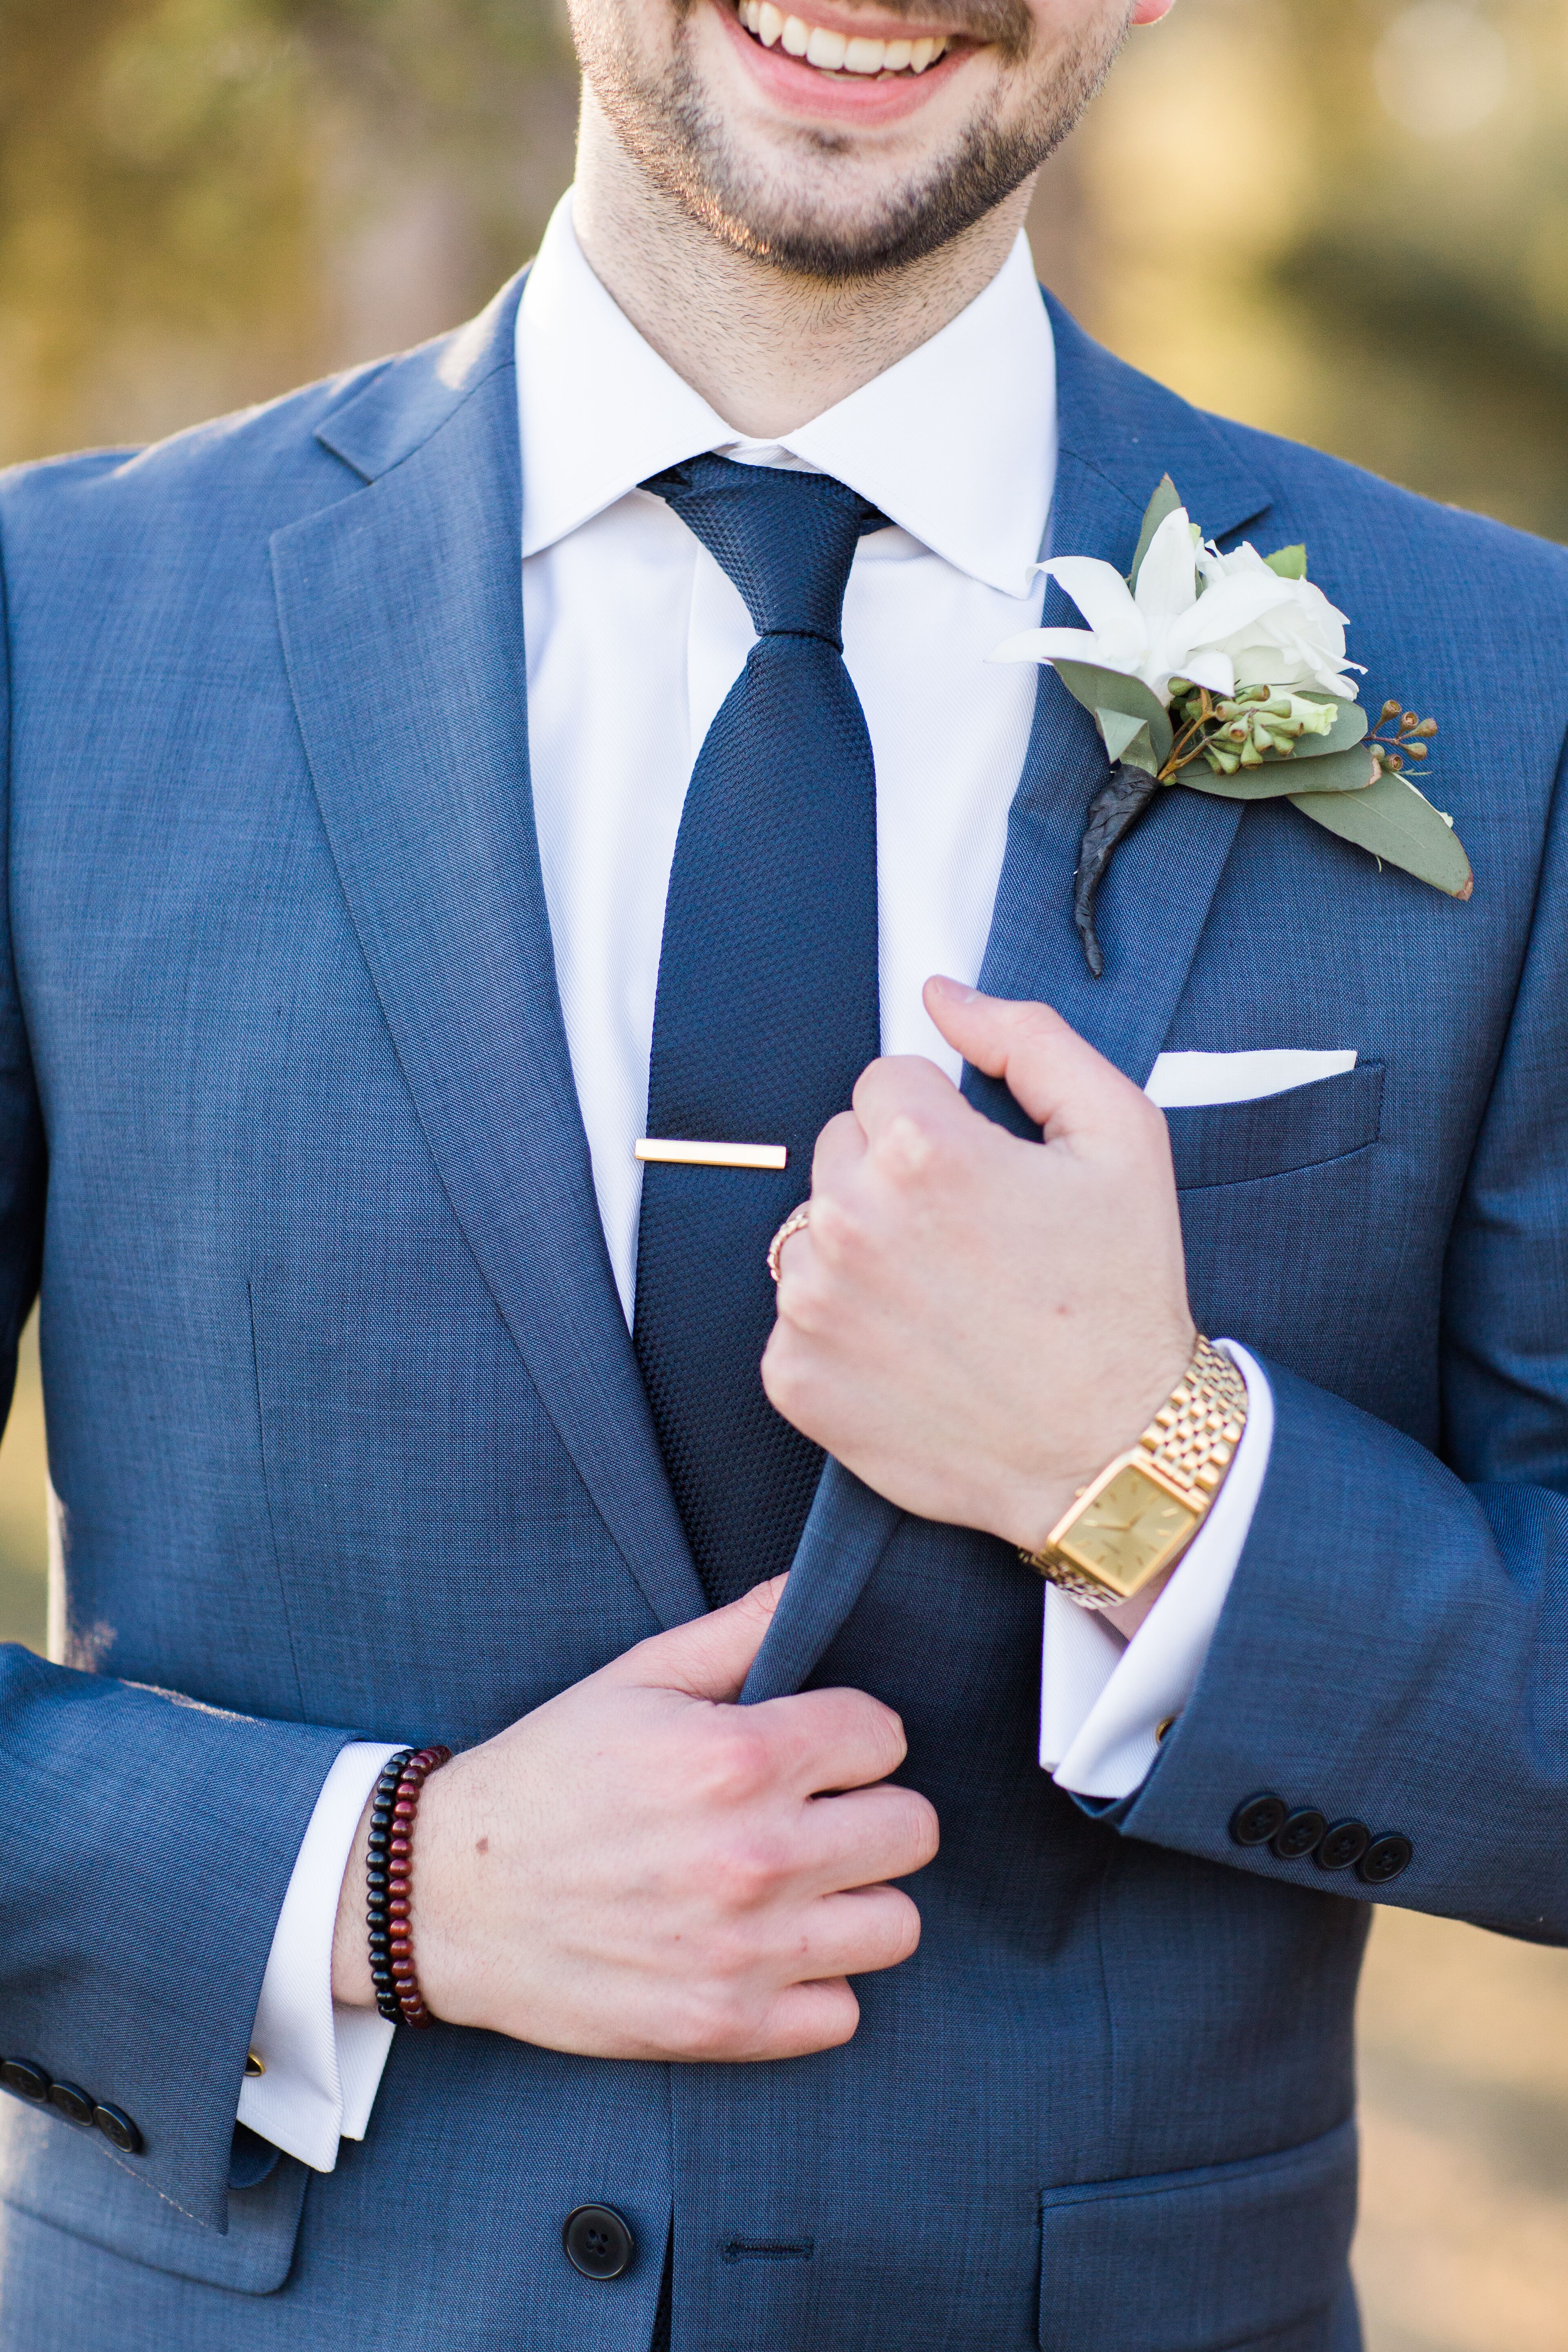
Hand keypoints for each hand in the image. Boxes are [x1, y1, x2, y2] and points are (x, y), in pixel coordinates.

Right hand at [331, 1578, 937, 2058]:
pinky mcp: (724, 2027)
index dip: (853, 1732)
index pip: (885, 1734)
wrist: (449, 1895)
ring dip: (857, 1899)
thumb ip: (739, 1630)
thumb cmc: (548, 1774)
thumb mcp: (635, 1678)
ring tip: (803, 1882)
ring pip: (896, 1925)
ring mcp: (744, 1952)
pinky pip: (842, 2012)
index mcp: (737, 1759)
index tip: (815, 1744)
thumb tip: (812, 1581)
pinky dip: (814, 1984)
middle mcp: (755, 1856)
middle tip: (816, 1812)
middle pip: (912, 1830)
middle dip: (870, 1809)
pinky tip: (769, 1949)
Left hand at [761, 980, 1195, 1556]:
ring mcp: (812, 1304)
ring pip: (813, 1228)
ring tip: (943, 1296)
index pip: (885, 1080)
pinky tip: (912, 1349)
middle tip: (971, 1237)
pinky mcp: (794, 1375)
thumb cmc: (1121, 1293)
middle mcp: (850, 1222)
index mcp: (920, 1151)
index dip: (943, 1119)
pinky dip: (843, 1326)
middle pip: (840, 1147)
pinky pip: (796, 1312)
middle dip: (895, 1176)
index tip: (985, 1172)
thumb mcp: (1121, 1135)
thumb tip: (941, 994)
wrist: (1113, 1449)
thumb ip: (1028, 1038)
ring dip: (863, 1248)